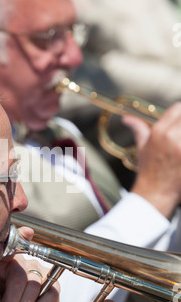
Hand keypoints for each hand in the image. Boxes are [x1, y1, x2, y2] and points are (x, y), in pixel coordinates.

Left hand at [0, 226, 59, 301]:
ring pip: (34, 285)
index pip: (10, 246)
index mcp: (1, 263)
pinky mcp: (53, 287)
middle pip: (19, 275)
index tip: (27, 233)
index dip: (20, 237)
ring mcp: (38, 273)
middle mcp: (21, 263)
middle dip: (11, 301)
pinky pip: (51, 293)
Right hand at [125, 103, 180, 217]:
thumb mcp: (142, 147)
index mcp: (159, 132)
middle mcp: (172, 137)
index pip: (178, 108)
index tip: (180, 121)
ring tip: (180, 146)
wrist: (155, 192)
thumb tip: (126, 118)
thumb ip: (138, 128)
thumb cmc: (149, 171)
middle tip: (179, 137)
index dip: (180, 112)